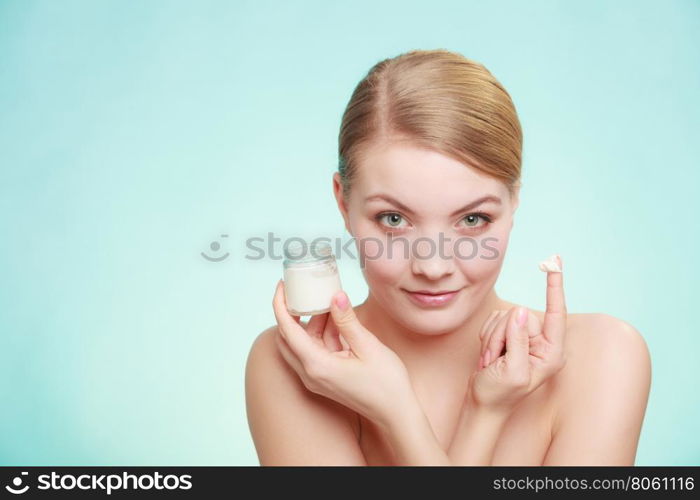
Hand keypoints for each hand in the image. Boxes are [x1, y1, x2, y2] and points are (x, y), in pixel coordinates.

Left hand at [272, 279, 415, 428]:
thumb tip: (335, 295)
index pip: (287, 331)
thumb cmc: (386, 384)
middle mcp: (310, 374)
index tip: (281, 285)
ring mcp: (316, 378)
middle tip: (300, 290)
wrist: (396, 414)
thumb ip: (348, 320)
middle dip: (292, 312)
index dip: (280, 305)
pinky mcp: (324, 379)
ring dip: (311, 322)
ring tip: (328, 301)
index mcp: (316, 366)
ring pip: (302, 344)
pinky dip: (321, 334)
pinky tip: (336, 320)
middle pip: (287, 338)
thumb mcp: (368, 346)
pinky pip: (314, 351)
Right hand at [469, 255, 567, 412]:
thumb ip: (518, 340)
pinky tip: (489, 357)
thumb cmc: (498, 395)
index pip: (555, 313)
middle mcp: (542, 344)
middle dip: (501, 335)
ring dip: (492, 339)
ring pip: (505, 317)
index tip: (555, 262)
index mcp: (552, 354)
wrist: (481, 405)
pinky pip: (495, 321)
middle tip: (494, 360)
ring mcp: (525, 340)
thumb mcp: (512, 371)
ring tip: (492, 362)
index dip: (554, 287)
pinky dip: (487, 337)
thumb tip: (520, 312)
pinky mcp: (509, 336)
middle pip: (520, 316)